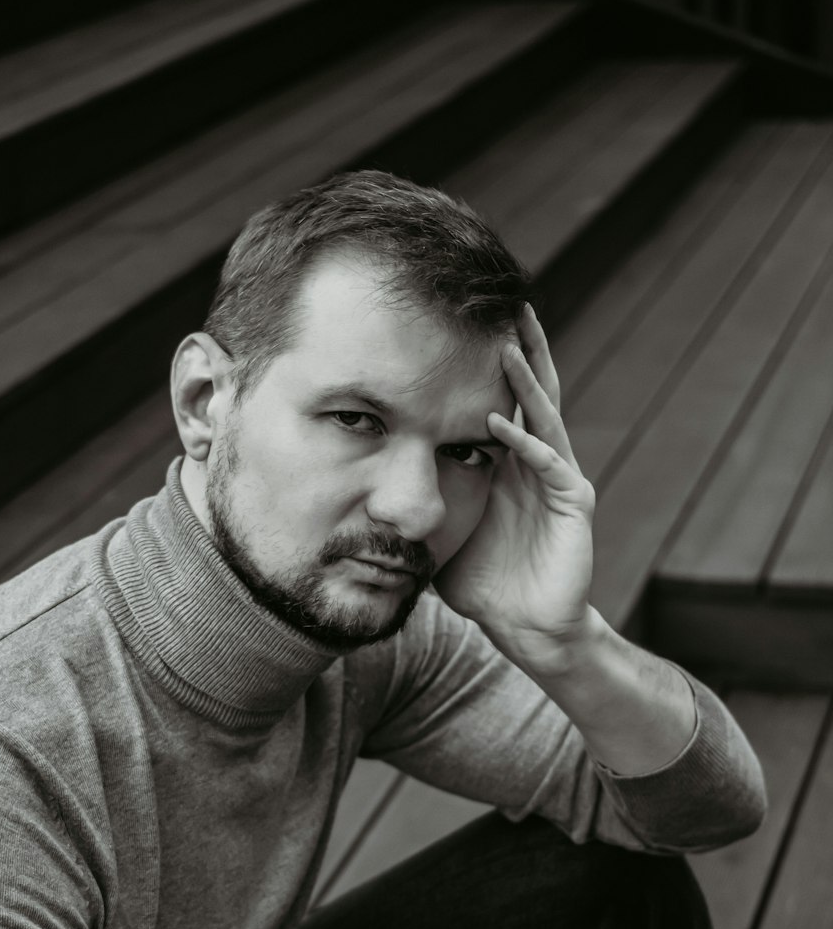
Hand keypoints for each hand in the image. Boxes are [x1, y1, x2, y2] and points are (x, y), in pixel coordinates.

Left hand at [433, 306, 595, 671]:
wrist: (526, 628)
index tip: (468, 317)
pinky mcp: (575, 504)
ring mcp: (560, 479)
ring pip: (545, 414)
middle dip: (521, 345)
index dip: (491, 358)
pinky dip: (524, 442)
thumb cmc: (483, 582)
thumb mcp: (438, 530)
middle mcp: (538, 461)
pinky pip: (550, 464)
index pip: (502, 395)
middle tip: (508, 300)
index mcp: (509, 462)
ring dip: (525, 379)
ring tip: (506, 342)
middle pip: (534, 388)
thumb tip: (352, 483)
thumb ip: (413, 500)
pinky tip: (499, 423)